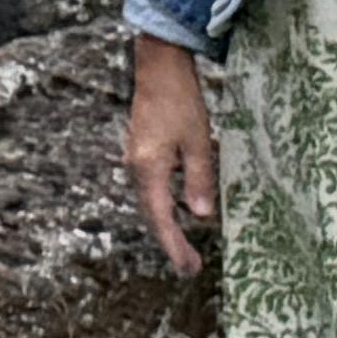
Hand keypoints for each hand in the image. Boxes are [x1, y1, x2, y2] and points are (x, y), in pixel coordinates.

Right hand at [124, 40, 219, 278]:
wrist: (158, 70)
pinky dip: (161, 209)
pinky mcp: (141, 153)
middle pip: (150, 215)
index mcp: (149, 168)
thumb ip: (198, 179)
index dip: (174, 245)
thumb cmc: (181, 102)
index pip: (161, 218)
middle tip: (189, 267)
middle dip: (169, 243)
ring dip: (165, 227)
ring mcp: (136, 160)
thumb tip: (200, 216)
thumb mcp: (198, 141)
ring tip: (184, 248)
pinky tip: (175, 213)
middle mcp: (137, 168)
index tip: (188, 267)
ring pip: (149, 204)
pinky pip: (149, 190)